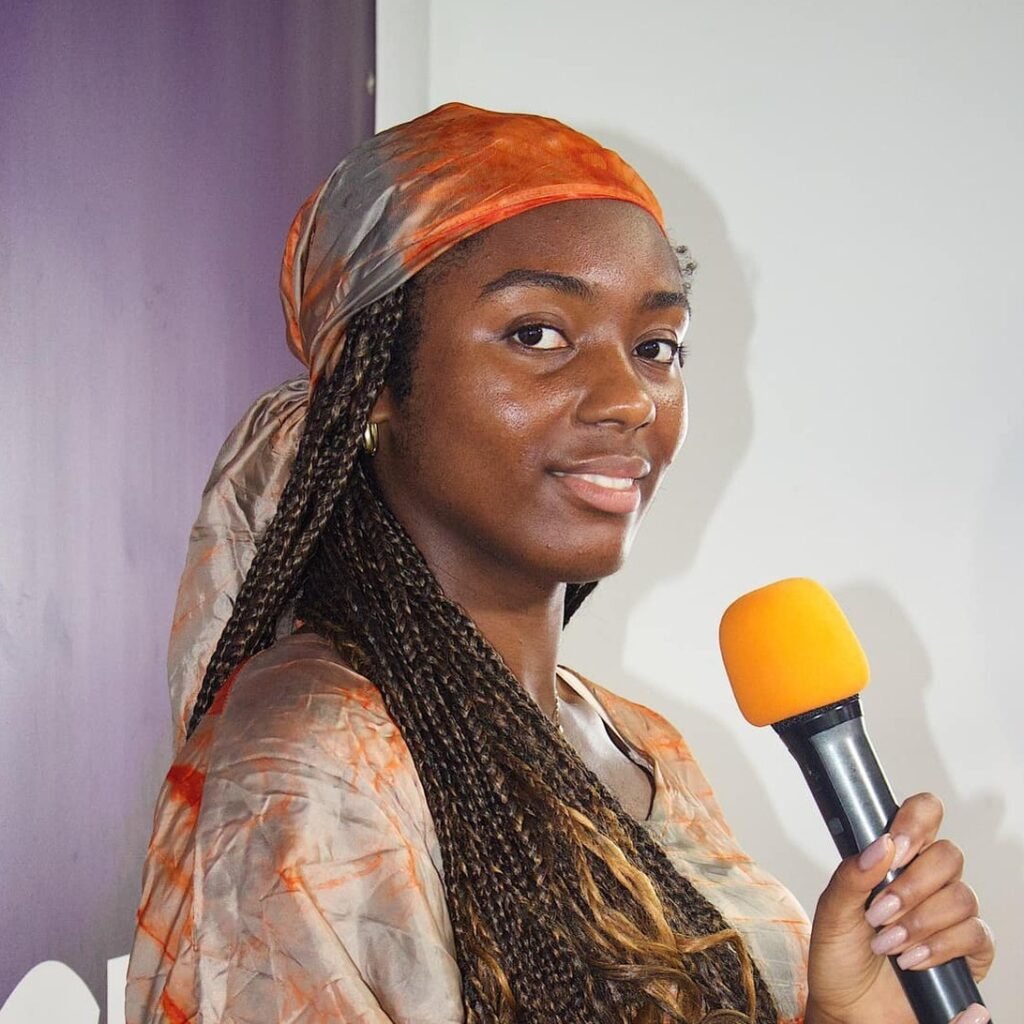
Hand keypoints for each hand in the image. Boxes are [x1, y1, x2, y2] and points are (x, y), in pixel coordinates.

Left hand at [804, 792, 993, 1023]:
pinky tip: (911, 959)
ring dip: (920, 920)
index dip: (917, 821)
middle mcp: (928, 880)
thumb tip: (881, 845)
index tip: (896, 847)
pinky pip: (976, 935)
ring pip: (962, 896)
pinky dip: (940, 946)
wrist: (849, 1010)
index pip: (924, 814)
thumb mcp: (831, 912)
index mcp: (895, 858)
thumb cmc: (839, 957)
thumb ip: (852, 875)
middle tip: (879, 912)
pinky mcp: (969, 952)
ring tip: (887, 942)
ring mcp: (950, 915)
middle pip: (949, 855)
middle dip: (912, 886)